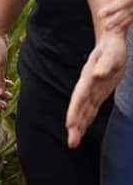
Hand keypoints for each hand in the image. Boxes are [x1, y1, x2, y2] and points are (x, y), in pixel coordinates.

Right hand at [67, 31, 126, 147]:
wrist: (111, 40)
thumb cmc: (113, 47)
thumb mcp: (111, 55)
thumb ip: (104, 65)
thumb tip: (96, 75)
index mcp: (88, 78)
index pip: (79, 98)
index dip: (74, 112)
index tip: (70, 126)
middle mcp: (87, 86)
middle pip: (79, 108)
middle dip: (75, 126)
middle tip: (71, 143)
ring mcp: (93, 90)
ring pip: (84, 111)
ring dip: (79, 126)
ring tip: (73, 142)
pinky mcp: (99, 92)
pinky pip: (91, 109)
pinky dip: (86, 120)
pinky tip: (83, 128)